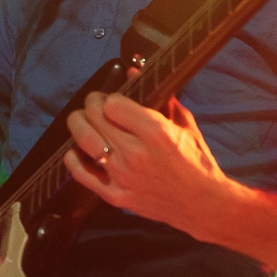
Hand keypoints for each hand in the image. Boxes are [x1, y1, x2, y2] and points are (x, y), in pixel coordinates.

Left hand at [62, 92, 241, 239]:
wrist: (204, 204)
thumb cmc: (197, 162)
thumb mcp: (185, 125)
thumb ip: (160, 98)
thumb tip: (134, 71)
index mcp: (156, 133)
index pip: (112, 104)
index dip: (110, 98)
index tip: (114, 100)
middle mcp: (136, 153)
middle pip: (94, 117)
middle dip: (91, 104)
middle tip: (95, 104)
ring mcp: (123, 176)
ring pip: (83, 141)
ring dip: (78, 125)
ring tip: (83, 121)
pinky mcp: (116, 196)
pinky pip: (82, 174)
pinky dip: (73, 159)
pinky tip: (76, 151)